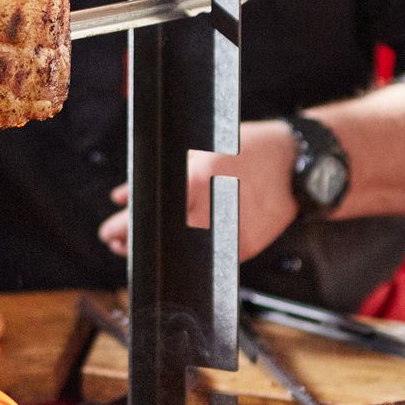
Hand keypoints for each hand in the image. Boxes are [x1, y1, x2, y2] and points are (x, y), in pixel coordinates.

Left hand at [100, 120, 301, 262]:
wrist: (296, 165)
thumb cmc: (247, 150)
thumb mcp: (198, 151)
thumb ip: (158, 174)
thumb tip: (123, 196)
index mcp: (199, 178)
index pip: (150, 213)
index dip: (122, 227)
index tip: (109, 232)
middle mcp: (214, 210)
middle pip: (161, 240)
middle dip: (134, 243)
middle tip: (118, 242)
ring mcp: (229, 234)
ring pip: (182, 254)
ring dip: (159, 250)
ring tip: (142, 243)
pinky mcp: (243, 249)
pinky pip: (206, 255)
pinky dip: (188, 250)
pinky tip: (180, 241)